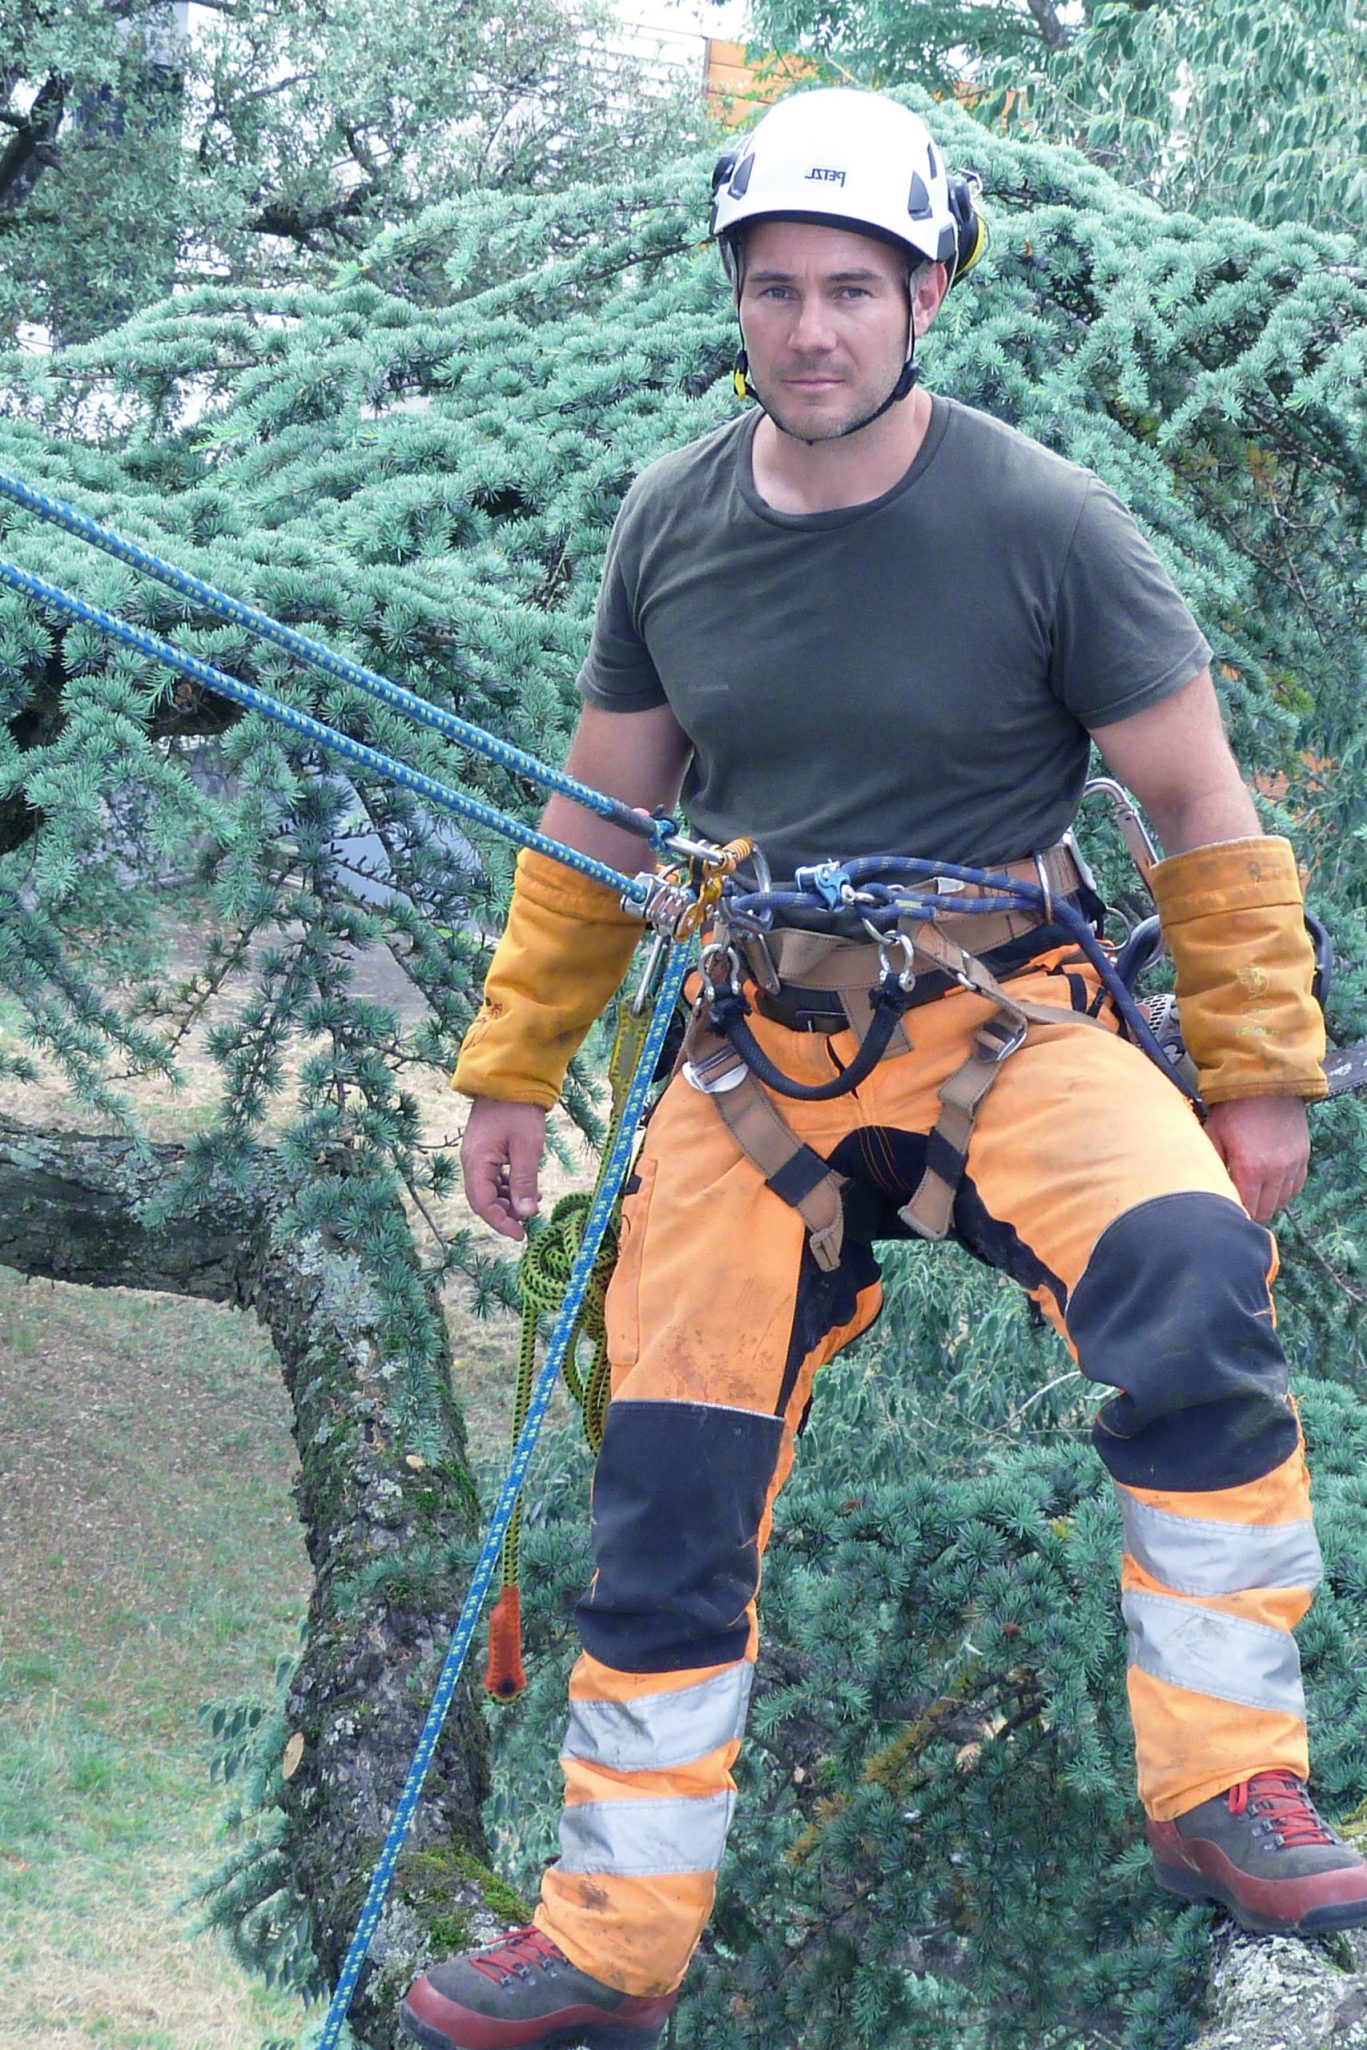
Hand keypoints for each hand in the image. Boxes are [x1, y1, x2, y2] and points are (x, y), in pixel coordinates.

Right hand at [460, 1097, 546, 1240]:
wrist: (511, 1076)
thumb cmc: (519, 1109)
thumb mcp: (527, 1147)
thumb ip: (524, 1181)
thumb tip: (526, 1213)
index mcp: (476, 1161)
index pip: (482, 1204)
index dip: (500, 1223)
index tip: (520, 1234)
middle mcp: (471, 1160)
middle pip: (482, 1198)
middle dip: (504, 1213)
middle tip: (528, 1222)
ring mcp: (477, 1153)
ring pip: (488, 1188)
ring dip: (508, 1200)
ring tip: (533, 1203)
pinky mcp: (485, 1148)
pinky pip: (493, 1175)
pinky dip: (508, 1185)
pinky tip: (527, 1187)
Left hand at [1203, 1095, 1309, 1223]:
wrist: (1265, 1081)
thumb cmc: (1232, 1107)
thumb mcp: (1212, 1134)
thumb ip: (1211, 1166)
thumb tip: (1207, 1190)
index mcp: (1249, 1168)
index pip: (1245, 1210)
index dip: (1235, 1214)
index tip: (1226, 1212)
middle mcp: (1275, 1171)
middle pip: (1265, 1210)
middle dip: (1250, 1211)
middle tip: (1237, 1204)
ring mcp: (1293, 1164)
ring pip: (1282, 1201)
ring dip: (1268, 1201)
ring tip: (1253, 1193)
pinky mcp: (1303, 1156)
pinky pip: (1296, 1186)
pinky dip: (1283, 1189)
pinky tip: (1269, 1182)